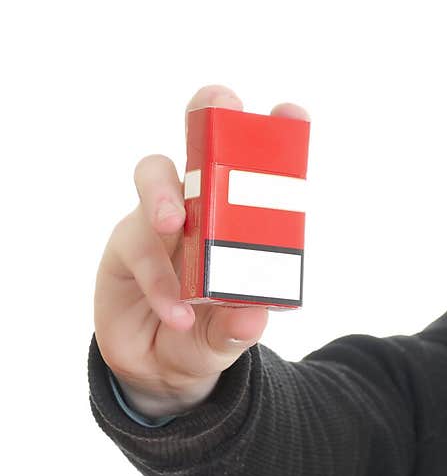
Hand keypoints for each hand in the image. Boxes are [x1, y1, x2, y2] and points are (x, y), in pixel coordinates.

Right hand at [94, 85, 309, 416]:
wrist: (160, 371)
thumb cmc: (208, 336)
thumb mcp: (230, 338)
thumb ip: (239, 328)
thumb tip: (250, 315)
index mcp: (240, 221)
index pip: (258, 171)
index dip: (274, 137)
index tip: (292, 113)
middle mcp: (201, 208)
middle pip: (201, 144)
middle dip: (210, 117)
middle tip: (221, 104)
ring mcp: (158, 221)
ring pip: (156, 179)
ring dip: (165, 194)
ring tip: (173, 225)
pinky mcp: (125, 247)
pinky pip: (138, 248)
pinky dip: (159, 281)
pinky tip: (178, 314)